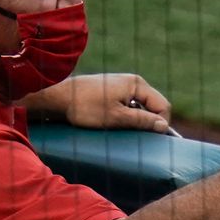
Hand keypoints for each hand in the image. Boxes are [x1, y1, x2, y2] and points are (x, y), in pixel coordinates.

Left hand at [26, 73, 173, 133]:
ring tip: (122, 128)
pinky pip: (129, 103)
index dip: (161, 124)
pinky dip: (127, 114)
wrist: (57, 97)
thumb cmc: (85, 107)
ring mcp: (122, 84)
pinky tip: (114, 122)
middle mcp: (133, 81)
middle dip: (149, 121)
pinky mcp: (112, 89)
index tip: (151, 139)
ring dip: (137, 119)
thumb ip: (142, 120)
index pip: (163, 106)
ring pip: (142, 105)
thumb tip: (163, 126)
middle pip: (154, 104)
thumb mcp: (116, 117)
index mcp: (137, 84)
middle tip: (136, 136)